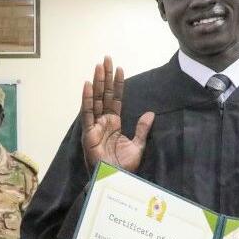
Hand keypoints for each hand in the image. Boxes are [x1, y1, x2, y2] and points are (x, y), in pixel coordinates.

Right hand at [81, 56, 154, 171]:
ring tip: (99, 65)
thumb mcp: (138, 145)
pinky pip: (87, 112)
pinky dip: (87, 98)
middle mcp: (103, 122)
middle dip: (106, 76)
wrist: (115, 180)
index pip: (116, 98)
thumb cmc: (123, 167)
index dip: (118, 83)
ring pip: (96, 99)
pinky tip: (88, 84)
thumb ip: (143, 129)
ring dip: (97, 82)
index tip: (119, 68)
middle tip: (106, 58)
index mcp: (114, 124)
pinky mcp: (88, 132)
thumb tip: (150, 113)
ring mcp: (95, 126)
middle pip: (105, 94)